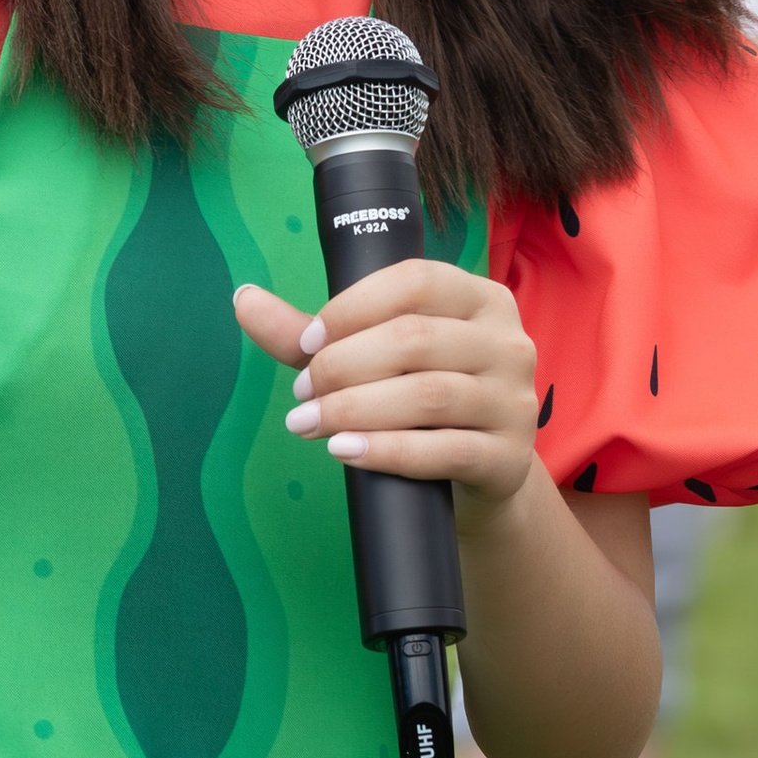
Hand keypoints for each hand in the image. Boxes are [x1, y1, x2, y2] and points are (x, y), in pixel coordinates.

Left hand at [232, 259, 537, 507]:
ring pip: (428, 396)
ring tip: (308, 424)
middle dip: (342, 366)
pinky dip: (388, 451)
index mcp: (480, 299)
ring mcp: (515, 402)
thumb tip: (243, 299)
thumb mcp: (369, 359)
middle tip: (301, 395)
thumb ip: (310, 333)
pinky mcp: (510, 459)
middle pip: (415, 339)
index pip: (415, 282)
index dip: (351, 309)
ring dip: (354, 409)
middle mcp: (508, 343)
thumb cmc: (419, 402)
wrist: (478, 475)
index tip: (307, 344)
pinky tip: (345, 452)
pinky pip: (446, 451)